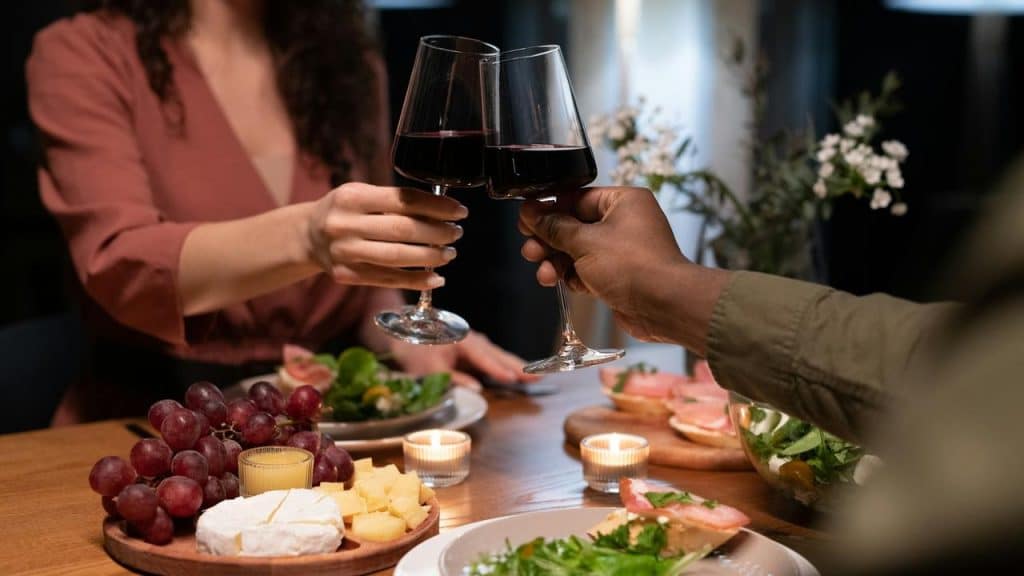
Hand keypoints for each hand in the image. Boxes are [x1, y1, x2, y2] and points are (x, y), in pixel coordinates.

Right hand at [305, 182, 466, 289]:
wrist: (308, 236)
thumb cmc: (345, 211)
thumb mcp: (362, 194)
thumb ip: (394, 201)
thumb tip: (441, 211)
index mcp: (352, 197)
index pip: (403, 200)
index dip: (436, 206)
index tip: (459, 211)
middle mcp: (345, 224)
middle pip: (402, 230)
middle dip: (437, 233)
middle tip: (456, 233)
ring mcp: (345, 252)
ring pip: (397, 257)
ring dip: (430, 257)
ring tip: (449, 253)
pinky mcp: (347, 275)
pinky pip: (388, 280)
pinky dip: (416, 281)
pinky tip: (435, 279)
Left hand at [389, 332, 540, 390]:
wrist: (400, 336)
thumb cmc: (412, 352)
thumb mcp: (428, 370)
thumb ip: (453, 380)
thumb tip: (477, 390)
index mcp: (460, 340)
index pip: (483, 357)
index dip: (498, 368)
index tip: (514, 378)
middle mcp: (470, 339)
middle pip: (497, 354)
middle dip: (517, 366)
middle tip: (538, 376)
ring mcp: (472, 343)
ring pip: (497, 355)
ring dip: (514, 365)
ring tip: (534, 376)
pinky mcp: (470, 350)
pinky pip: (491, 358)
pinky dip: (504, 365)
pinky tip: (515, 373)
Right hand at [518, 187, 727, 348]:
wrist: (664, 306)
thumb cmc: (632, 266)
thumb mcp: (585, 242)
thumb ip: (554, 227)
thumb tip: (531, 213)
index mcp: (623, 202)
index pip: (577, 198)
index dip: (549, 210)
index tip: (526, 220)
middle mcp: (624, 222)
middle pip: (574, 225)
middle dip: (549, 240)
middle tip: (530, 249)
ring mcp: (622, 250)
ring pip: (578, 250)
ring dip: (557, 262)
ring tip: (543, 273)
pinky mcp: (618, 275)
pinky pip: (587, 270)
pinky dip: (572, 276)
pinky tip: (559, 282)